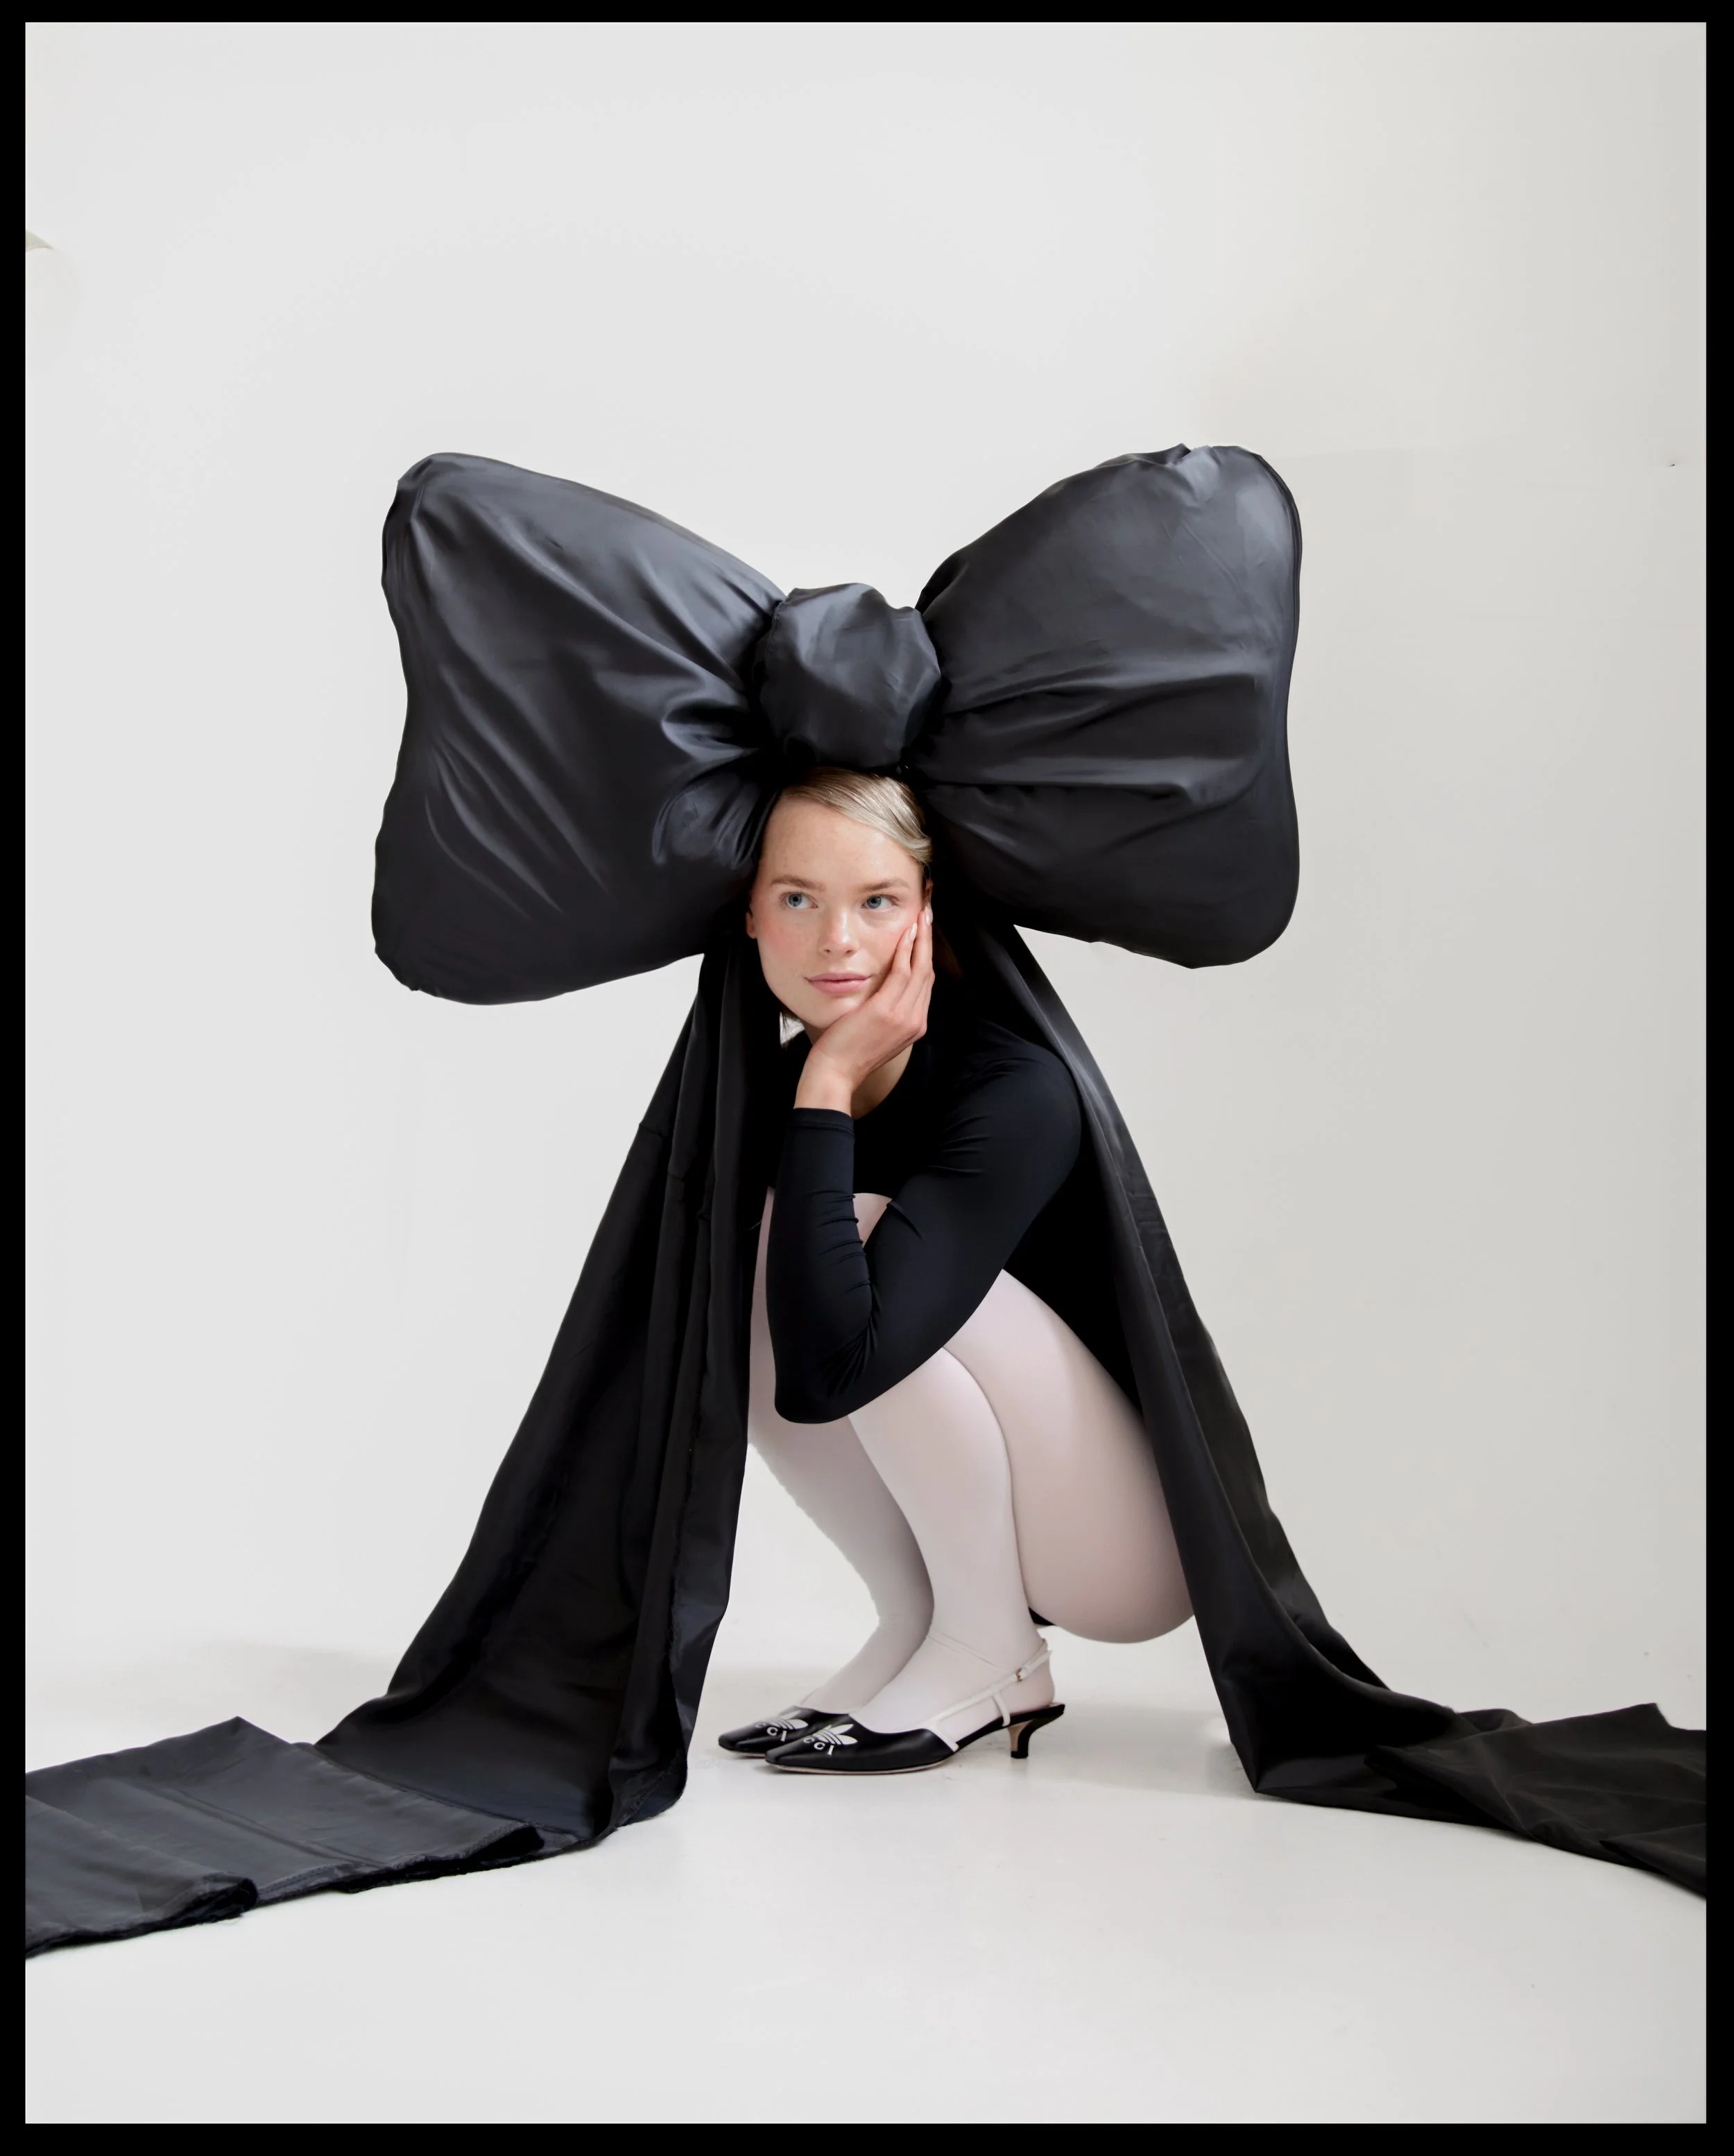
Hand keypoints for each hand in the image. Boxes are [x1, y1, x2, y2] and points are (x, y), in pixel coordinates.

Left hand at [795, 908, 933, 1113]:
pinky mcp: (887, 1010)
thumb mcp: (876, 1032)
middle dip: (929, 940)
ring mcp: (904, 1016)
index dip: (927, 955)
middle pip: (929, 972)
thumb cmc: (848, 1052)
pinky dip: (907, 950)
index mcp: (915, 1026)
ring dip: (922, 938)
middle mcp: (916, 1021)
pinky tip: (906, 932)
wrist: (835, 1073)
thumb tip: (886, 992)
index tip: (925, 933)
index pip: (926, 983)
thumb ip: (889, 1013)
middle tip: (928, 913)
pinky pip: (903, 973)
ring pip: (921, 968)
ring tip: (922, 915)